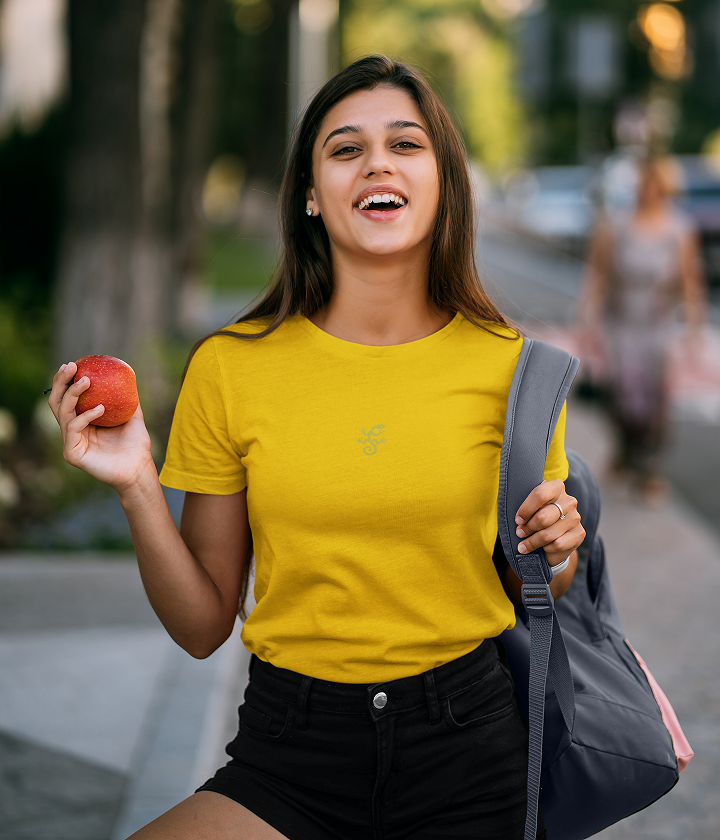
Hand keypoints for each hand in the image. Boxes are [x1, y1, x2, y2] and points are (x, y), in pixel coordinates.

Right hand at [47, 361, 154, 493]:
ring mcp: (70, 442)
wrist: (139, 468)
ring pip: (62, 413)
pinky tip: (101, 408)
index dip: (65, 380)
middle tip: (71, 366)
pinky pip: (73, 428)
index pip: (67, 398)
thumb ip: (127, 398)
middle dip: (60, 382)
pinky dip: (86, 416)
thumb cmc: (136, 445)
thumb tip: (129, 376)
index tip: (74, 364)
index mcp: (82, 421)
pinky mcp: (72, 453)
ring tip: (87, 380)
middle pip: (57, 402)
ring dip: (72, 394)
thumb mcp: (133, 416)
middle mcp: (73, 430)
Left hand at [514, 479, 584, 569]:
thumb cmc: (537, 516)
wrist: (554, 535)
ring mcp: (575, 518)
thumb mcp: (531, 507)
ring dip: (532, 541)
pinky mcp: (579, 534)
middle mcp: (569, 501)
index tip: (518, 520)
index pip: (540, 494)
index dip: (526, 509)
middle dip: (528, 528)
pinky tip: (543, 547)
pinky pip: (557, 544)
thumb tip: (518, 519)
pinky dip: (546, 548)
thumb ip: (525, 506)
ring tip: (524, 544)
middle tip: (520, 533)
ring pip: (548, 534)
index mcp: (556, 487)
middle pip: (543, 517)